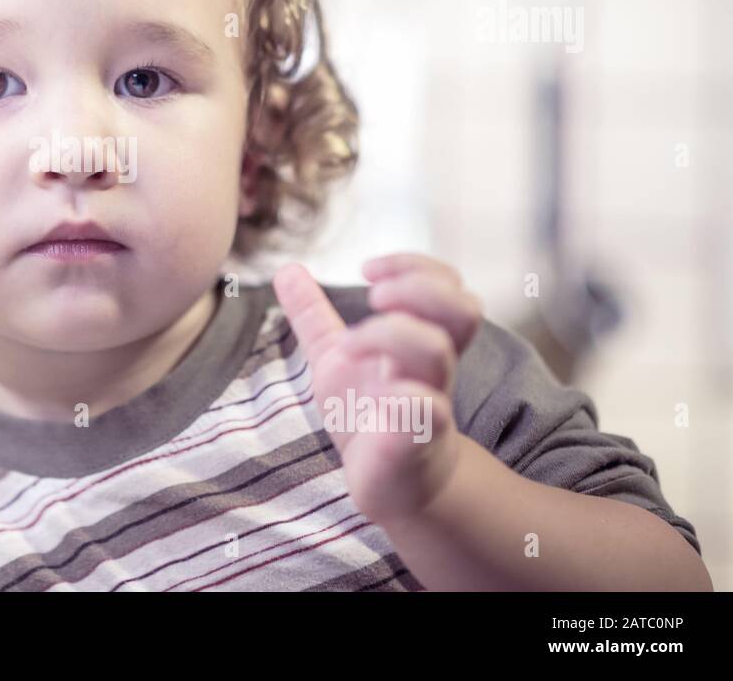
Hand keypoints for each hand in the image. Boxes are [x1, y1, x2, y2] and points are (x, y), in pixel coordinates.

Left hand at [271, 253, 483, 526]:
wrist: (390, 484)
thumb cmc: (367, 416)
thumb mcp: (334, 357)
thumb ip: (313, 315)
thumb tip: (287, 270)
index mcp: (419, 339)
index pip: (448, 285)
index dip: (415, 266)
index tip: (368, 271)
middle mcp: (432, 366)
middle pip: (462, 309)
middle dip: (418, 288)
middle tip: (374, 297)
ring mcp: (429, 401)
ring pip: (437, 350)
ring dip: (390, 333)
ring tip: (350, 344)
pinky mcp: (415, 439)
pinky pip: (426, 409)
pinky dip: (401, 393)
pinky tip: (375, 397)